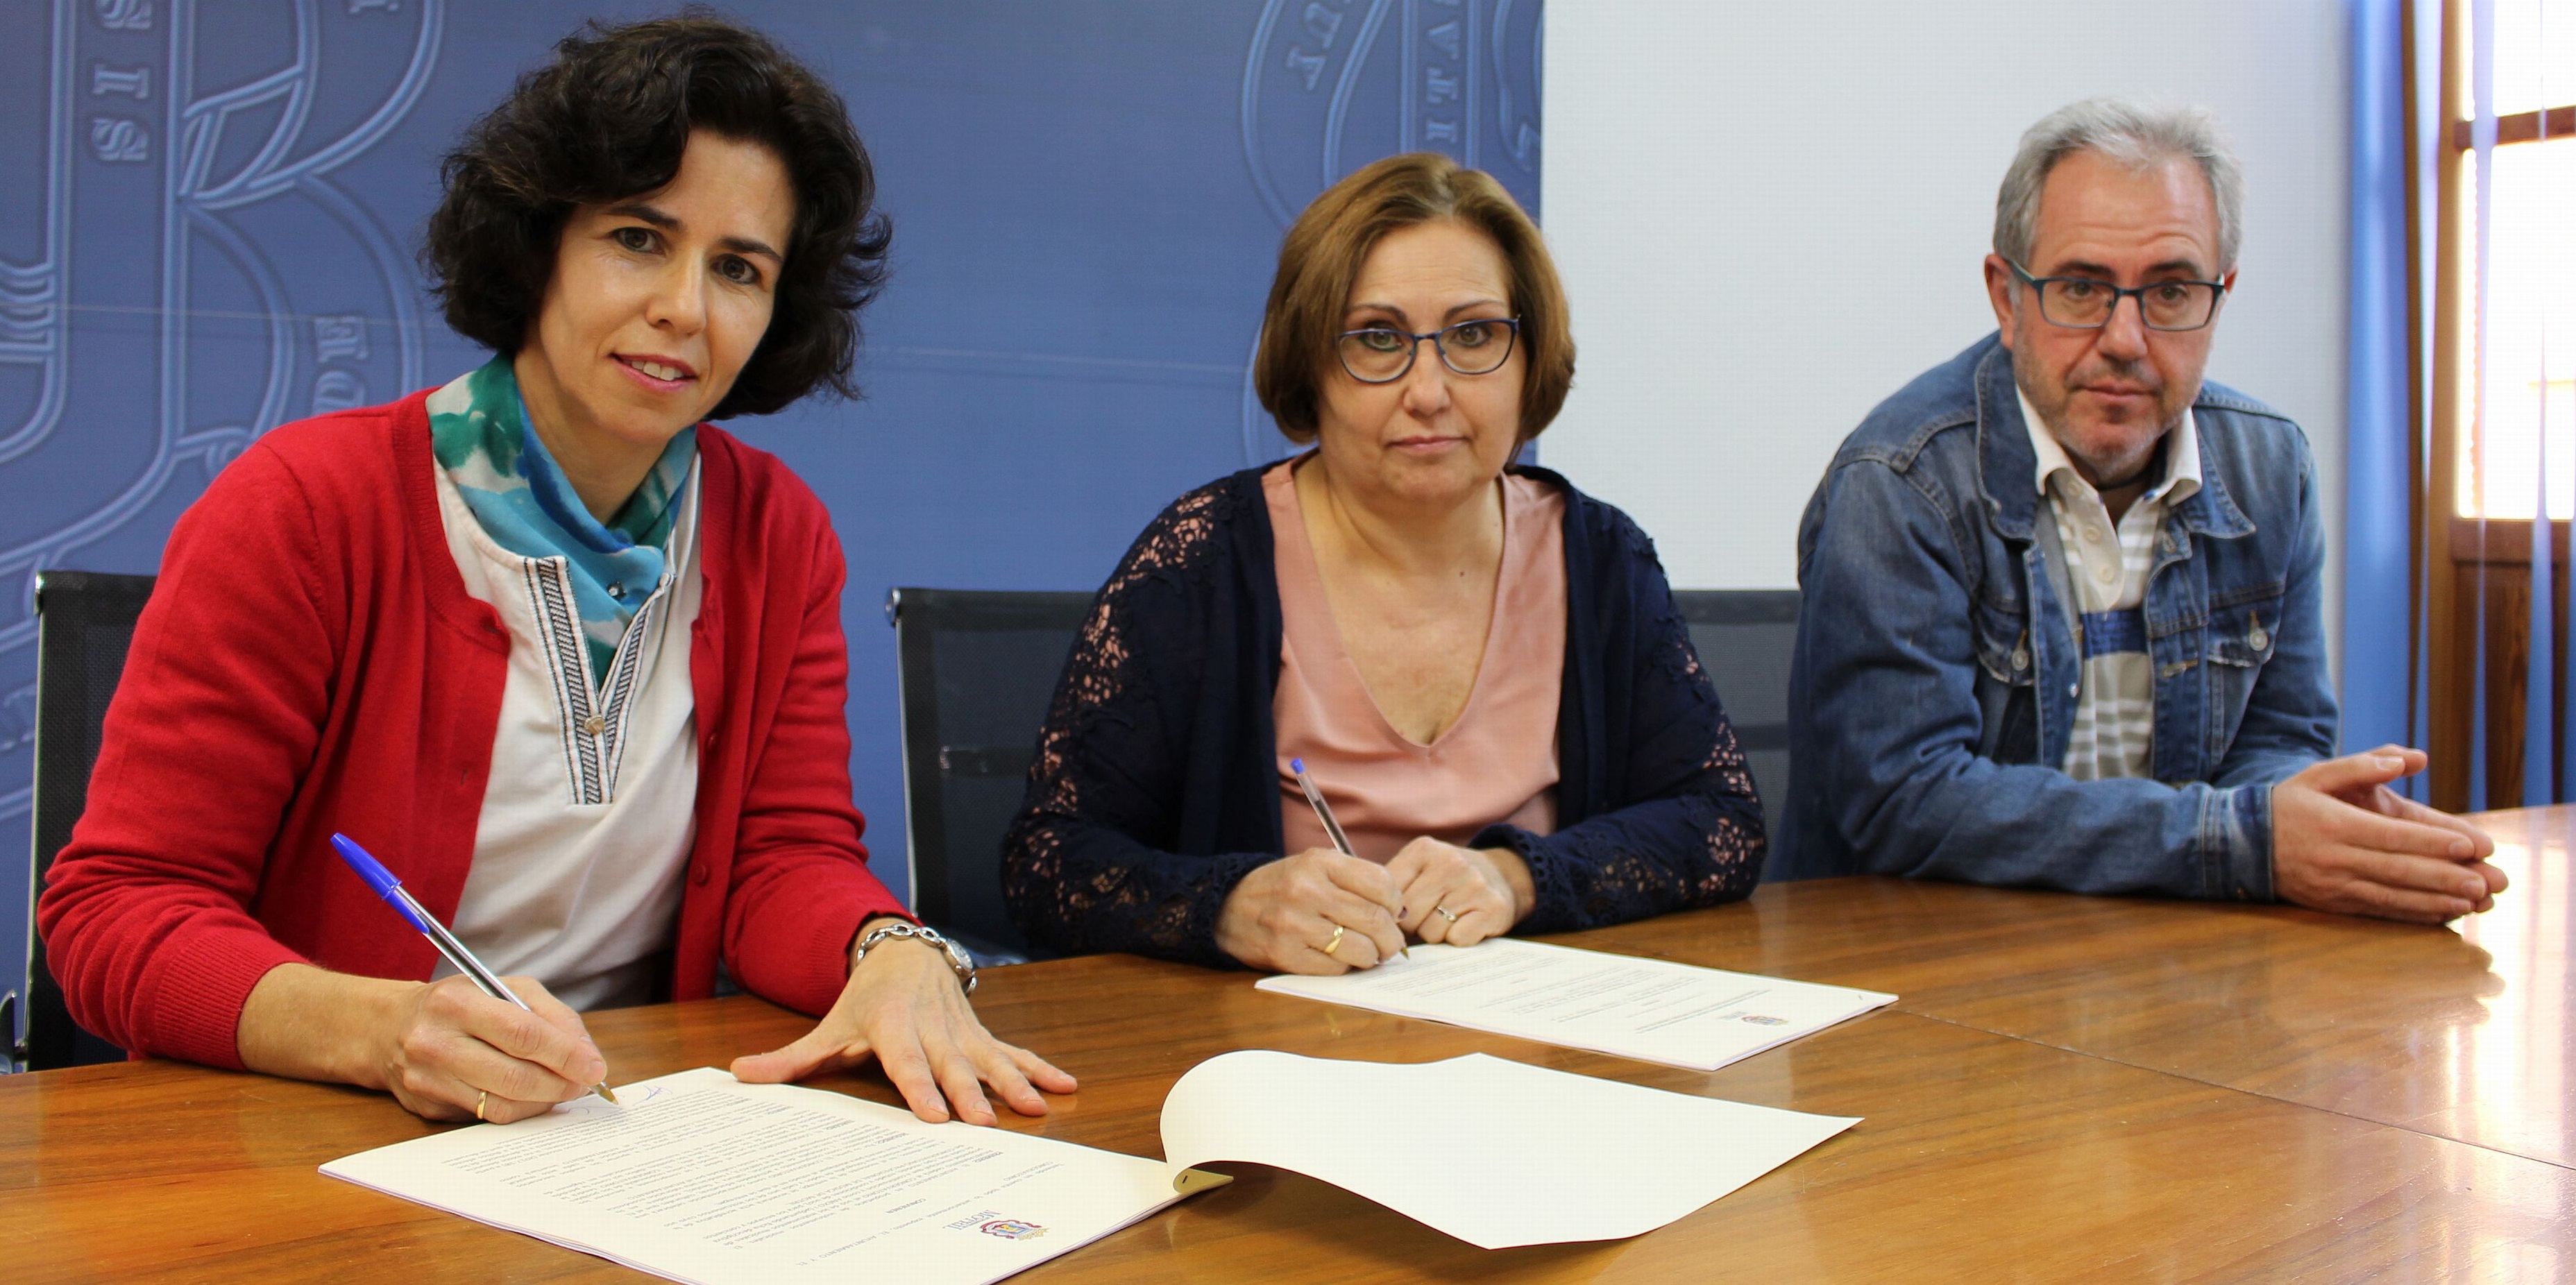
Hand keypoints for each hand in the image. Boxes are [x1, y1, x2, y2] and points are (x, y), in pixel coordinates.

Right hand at [375, 973, 607, 1123]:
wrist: (388, 1028)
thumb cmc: (458, 1004)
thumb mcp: (504, 988)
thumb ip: (550, 1015)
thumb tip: (586, 1053)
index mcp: (456, 1003)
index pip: (523, 1034)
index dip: (566, 1054)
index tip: (595, 1067)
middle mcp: (435, 1042)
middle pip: (515, 1077)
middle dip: (561, 1084)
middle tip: (585, 1084)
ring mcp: (427, 1079)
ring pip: (502, 1105)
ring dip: (544, 1102)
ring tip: (563, 1090)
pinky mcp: (427, 1107)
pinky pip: (486, 1116)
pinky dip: (519, 1109)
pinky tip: (532, 1097)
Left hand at [730, 919, 1075, 1125]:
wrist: (905, 955)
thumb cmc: (865, 1000)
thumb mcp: (828, 1025)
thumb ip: (790, 1058)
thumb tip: (740, 1074)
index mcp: (892, 1023)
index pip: (906, 1059)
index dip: (920, 1086)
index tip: (934, 1115)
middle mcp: (932, 1026)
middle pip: (952, 1063)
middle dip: (971, 1093)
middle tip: (985, 1123)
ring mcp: (961, 1030)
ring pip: (990, 1057)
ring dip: (1014, 1083)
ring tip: (1036, 1108)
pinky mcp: (981, 1035)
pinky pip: (1013, 1051)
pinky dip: (1040, 1068)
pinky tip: (1066, 1087)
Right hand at [1214, 848, 1405, 973]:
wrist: (1227, 908)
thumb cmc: (1282, 889)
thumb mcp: (1314, 868)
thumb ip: (1355, 882)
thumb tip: (1400, 914)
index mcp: (1319, 862)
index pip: (1381, 882)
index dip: (1396, 903)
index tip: (1394, 913)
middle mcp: (1306, 890)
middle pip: (1375, 919)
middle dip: (1392, 938)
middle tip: (1390, 945)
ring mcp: (1294, 924)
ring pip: (1360, 949)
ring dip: (1372, 957)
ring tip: (1367, 954)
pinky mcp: (1285, 954)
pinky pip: (1335, 969)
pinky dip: (1345, 968)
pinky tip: (1337, 959)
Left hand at [1387, 838, 1531, 945]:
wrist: (1502, 875)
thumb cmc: (1448, 879)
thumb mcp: (1419, 868)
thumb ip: (1393, 888)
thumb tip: (1375, 922)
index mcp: (1423, 850)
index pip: (1388, 895)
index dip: (1392, 912)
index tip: (1403, 911)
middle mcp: (1450, 863)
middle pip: (1409, 917)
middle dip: (1414, 925)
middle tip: (1430, 915)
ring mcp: (1474, 885)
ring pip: (1432, 932)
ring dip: (1436, 933)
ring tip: (1449, 917)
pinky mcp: (1493, 908)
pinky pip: (1457, 939)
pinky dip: (1458, 939)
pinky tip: (1466, 923)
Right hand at [2272, 746, 2505, 923]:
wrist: (2240, 845)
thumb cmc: (2285, 806)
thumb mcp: (2316, 776)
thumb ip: (2361, 764)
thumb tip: (2409, 759)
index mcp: (2335, 824)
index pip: (2392, 836)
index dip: (2432, 843)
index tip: (2468, 846)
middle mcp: (2336, 858)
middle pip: (2399, 870)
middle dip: (2445, 877)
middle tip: (2485, 882)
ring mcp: (2334, 885)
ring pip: (2393, 895)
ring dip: (2436, 900)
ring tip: (2472, 902)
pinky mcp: (2334, 903)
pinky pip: (2380, 911)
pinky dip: (2413, 914)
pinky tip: (2442, 914)